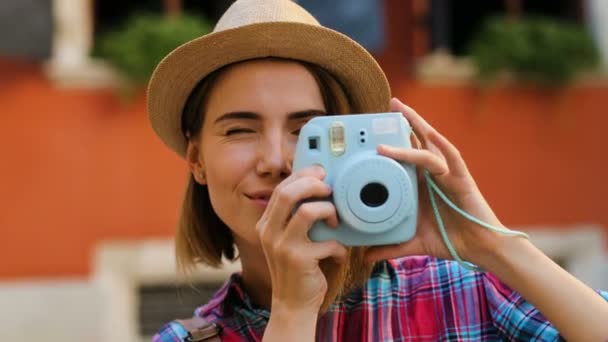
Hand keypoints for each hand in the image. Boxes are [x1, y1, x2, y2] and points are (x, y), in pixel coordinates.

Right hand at [256, 166, 345, 312]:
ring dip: (329, 211)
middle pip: (288, 193)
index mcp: (265, 224)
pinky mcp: (299, 261)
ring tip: (336, 221)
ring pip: (308, 212)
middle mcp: (269, 233)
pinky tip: (338, 254)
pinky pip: (327, 242)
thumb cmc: (298, 268)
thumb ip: (294, 218)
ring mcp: (282, 247)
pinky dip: (339, 247)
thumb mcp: (288, 240)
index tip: (320, 173)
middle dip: (313, 184)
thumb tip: (319, 189)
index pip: (280, 189)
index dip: (302, 176)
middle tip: (330, 189)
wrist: (292, 305)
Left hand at [365, 98, 509, 265]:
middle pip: (416, 142)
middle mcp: (432, 174)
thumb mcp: (414, 243)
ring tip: (399, 110)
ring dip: (416, 125)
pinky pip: (450, 157)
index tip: (369, 133)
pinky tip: (429, 132)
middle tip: (388, 105)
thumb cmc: (450, 239)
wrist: (479, 248)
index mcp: (419, 184)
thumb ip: (391, 247)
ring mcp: (447, 174)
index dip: (390, 143)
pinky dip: (439, 144)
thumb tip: (365, 255)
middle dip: (403, 122)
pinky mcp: (462, 178)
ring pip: (430, 143)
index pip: (404, 157)